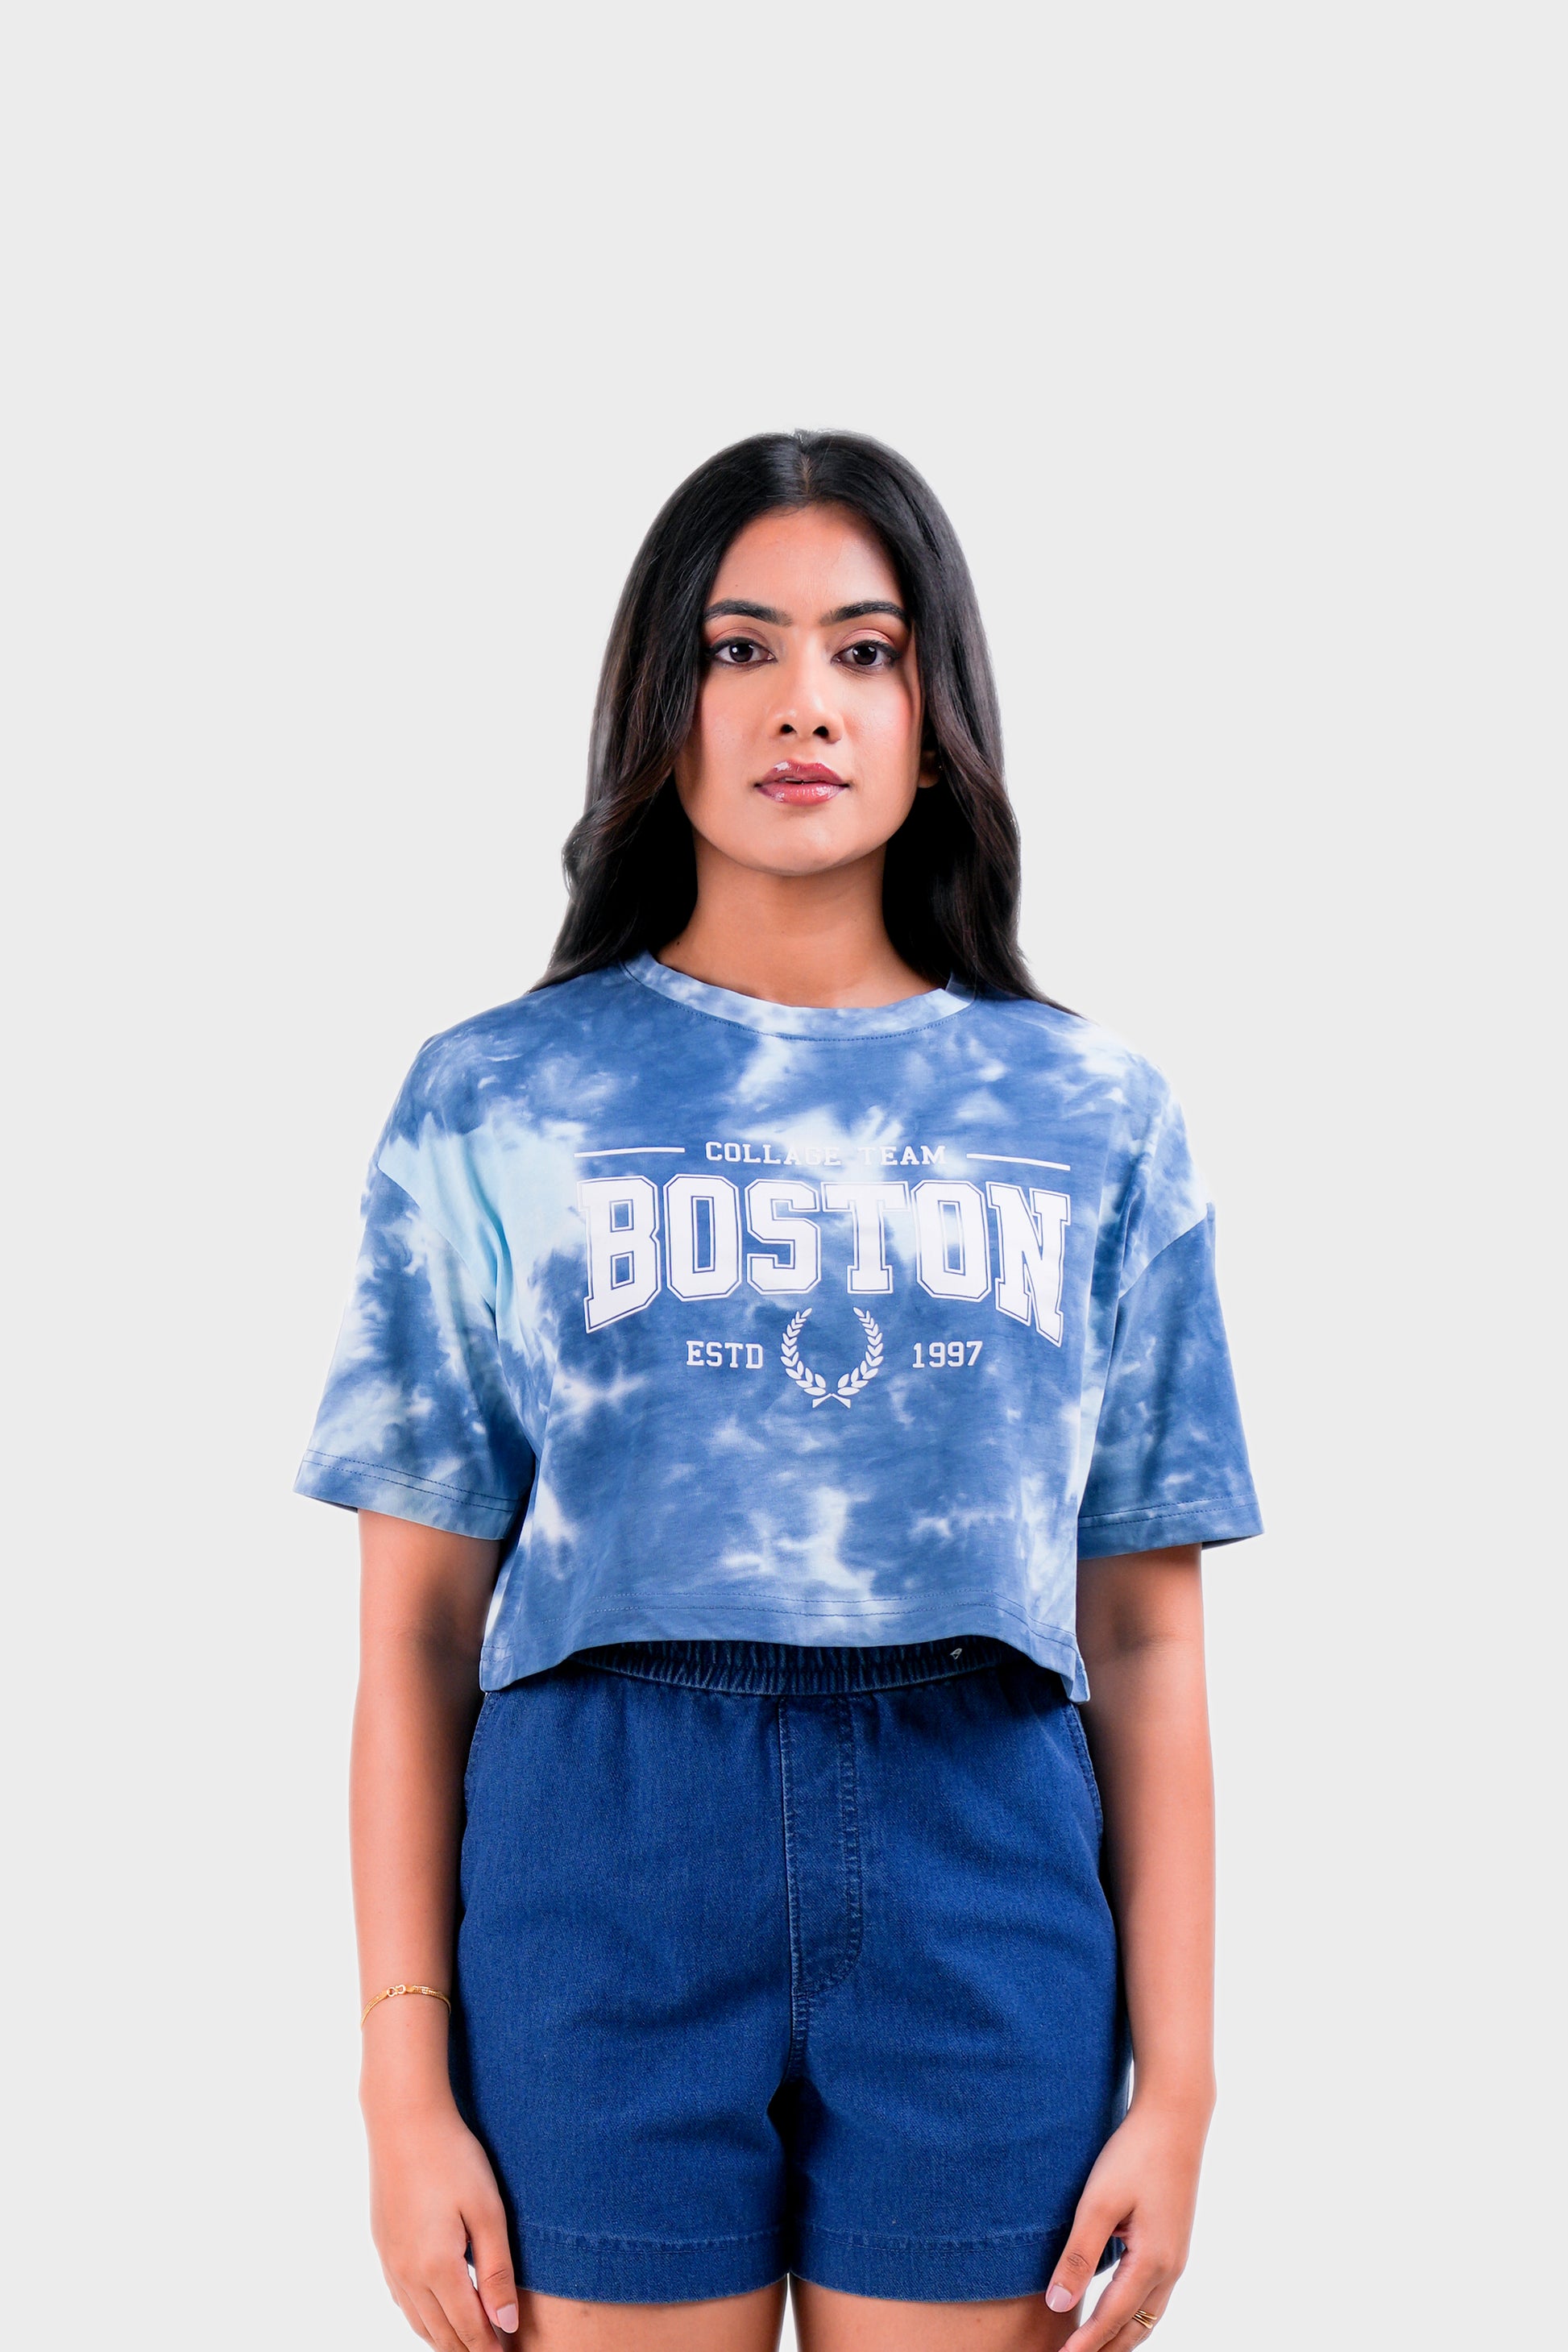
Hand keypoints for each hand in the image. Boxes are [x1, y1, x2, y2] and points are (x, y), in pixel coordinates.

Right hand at [366, 2091, 518, 2348]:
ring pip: (419, 2322)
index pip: (469, 2329)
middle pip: (442, 2333)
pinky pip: (402, 2301)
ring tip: (471, 2342)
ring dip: (445, 2339)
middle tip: (495, 2350)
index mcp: (437, 2268)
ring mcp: (390, 2263)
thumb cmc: (453, 2158)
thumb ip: (496, 2270)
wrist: (404, 2121)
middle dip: (469, 2349)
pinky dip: (423, 2318)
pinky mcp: (383, 2248)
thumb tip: (505, 2324)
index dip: (490, 2348)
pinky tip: (436, 2314)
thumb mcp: (487, 2211)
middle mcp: (408, 2274)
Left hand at [1045, 2094, 1210, 2349]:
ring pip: (1147, 2316)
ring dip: (1119, 2336)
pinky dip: (1132, 2315)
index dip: (1085, 2344)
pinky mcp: (1173, 2245)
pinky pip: (1153, 2296)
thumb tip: (1057, 2303)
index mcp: (1152, 2262)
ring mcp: (1176, 2258)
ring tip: (1090, 2348)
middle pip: (1135, 2328)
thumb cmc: (1134, 2155)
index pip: (1111, 2318)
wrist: (1175, 2119)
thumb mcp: (1098, 2203)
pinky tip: (1115, 2312)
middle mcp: (1170, 2268)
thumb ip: (1078, 2256)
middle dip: (1105, 2349)